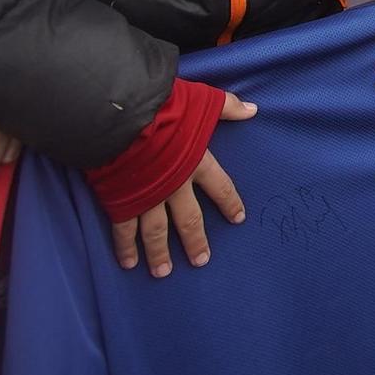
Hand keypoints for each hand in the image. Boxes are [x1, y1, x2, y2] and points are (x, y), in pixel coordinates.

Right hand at [111, 93, 254, 277]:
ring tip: (165, 273)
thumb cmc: (163, 108)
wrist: (121, 117)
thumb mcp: (202, 101)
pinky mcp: (120, 201)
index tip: (238, 219)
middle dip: (196, 242)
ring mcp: (147, 197)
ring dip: (161, 254)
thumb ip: (227, 107)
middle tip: (201, 261)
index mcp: (197, 163)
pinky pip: (123, 230)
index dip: (230, 203)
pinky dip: (124, 248)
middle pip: (189, 220)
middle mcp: (175, 186)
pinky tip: (128, 264)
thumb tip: (254, 110)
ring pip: (156, 232)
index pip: (221, 188)